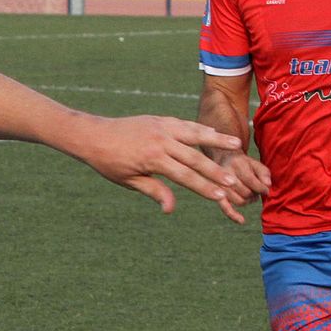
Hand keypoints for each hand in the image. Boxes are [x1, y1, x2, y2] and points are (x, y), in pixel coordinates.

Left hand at [79, 114, 250, 220]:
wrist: (94, 135)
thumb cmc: (110, 163)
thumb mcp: (130, 181)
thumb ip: (154, 191)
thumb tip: (171, 209)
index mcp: (152, 159)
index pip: (184, 176)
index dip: (203, 188)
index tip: (221, 197)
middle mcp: (160, 141)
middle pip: (194, 157)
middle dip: (215, 171)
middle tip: (234, 181)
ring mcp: (162, 127)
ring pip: (195, 134)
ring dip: (217, 140)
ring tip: (237, 145)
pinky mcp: (161, 120)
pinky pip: (186, 124)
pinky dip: (201, 129)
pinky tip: (215, 133)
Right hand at [206, 149, 271, 223]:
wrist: (224, 160)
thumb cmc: (243, 164)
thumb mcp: (255, 163)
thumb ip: (264, 173)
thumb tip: (268, 185)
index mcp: (236, 164)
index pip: (251, 181)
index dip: (261, 188)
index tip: (266, 190)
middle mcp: (225, 174)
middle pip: (245, 192)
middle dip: (254, 194)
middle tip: (256, 190)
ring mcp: (219, 186)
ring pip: (239, 201)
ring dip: (248, 201)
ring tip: (250, 196)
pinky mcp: (216, 195)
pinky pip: (225, 208)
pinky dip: (233, 215)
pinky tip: (242, 221)